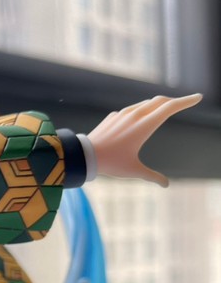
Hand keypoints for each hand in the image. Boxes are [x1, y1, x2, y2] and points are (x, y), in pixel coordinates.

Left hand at [87, 93, 201, 186]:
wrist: (84, 155)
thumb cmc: (110, 163)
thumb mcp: (134, 170)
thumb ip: (152, 176)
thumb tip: (166, 184)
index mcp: (144, 125)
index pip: (170, 107)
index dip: (186, 101)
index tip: (198, 97)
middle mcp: (135, 115)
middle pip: (160, 101)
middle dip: (174, 100)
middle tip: (185, 102)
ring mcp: (122, 114)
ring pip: (145, 103)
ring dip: (157, 103)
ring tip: (165, 106)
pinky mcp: (113, 116)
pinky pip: (132, 109)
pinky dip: (142, 109)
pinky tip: (142, 115)